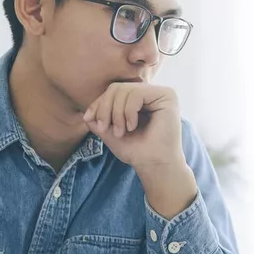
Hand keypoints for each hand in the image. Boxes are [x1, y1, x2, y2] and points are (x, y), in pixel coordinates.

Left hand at [82, 83, 197, 218]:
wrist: (153, 165)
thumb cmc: (136, 151)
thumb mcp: (110, 132)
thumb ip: (98, 119)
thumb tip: (86, 113)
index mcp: (138, 99)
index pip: (113, 91)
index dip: (99, 104)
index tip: (89, 120)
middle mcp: (150, 93)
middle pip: (117, 88)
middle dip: (105, 108)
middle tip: (104, 128)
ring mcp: (159, 93)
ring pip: (125, 90)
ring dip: (116, 113)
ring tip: (120, 132)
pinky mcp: (167, 95)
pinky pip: (136, 94)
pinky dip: (128, 112)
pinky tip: (132, 126)